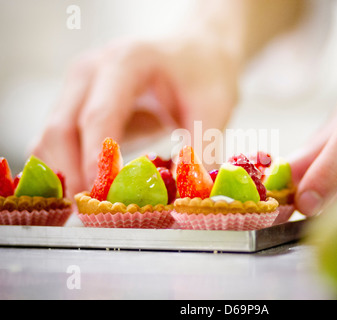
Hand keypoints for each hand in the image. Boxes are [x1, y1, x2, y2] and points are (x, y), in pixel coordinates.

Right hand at [30, 35, 239, 197]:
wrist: (192, 51)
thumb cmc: (202, 73)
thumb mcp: (214, 106)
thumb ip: (202, 148)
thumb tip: (196, 196)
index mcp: (125, 62)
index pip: (99, 114)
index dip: (97, 158)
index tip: (102, 194)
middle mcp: (91, 72)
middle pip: (61, 129)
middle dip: (74, 175)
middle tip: (95, 213)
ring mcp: (78, 88)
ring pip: (50, 139)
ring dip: (65, 176)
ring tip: (90, 210)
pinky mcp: (77, 105)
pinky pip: (57, 142)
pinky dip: (66, 169)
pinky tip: (87, 192)